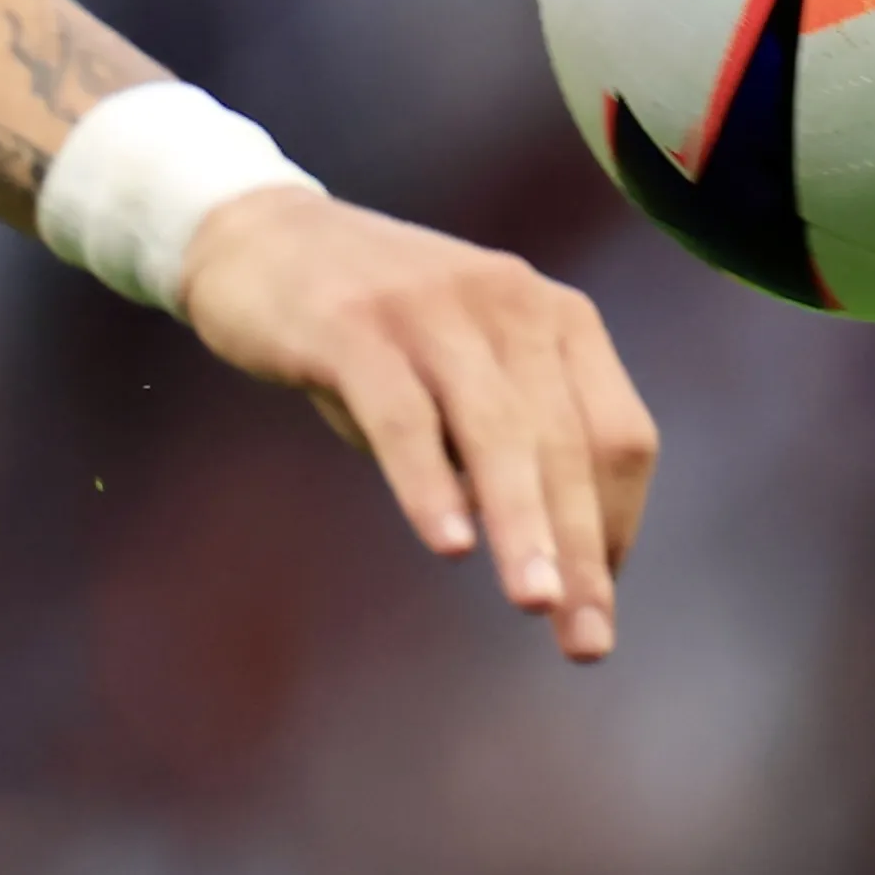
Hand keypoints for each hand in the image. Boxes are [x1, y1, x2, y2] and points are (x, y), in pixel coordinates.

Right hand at [178, 183, 654, 660]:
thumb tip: (541, 550)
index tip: (598, 596)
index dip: (617, 524)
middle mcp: (511, 301)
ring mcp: (432, 306)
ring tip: (534, 602)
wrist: (255, 236)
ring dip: (522, 524)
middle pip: (567, 443)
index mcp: (555, 315)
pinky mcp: (354, 324)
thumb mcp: (456, 371)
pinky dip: (429, 484)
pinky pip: (404, 416)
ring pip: (498, 432)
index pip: (619, 435)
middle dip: (580, 548)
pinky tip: (448, 543)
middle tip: (584, 638)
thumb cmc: (370, 327)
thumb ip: (500, 444)